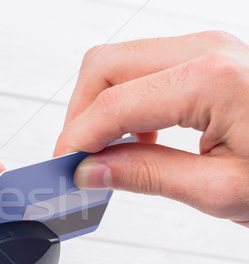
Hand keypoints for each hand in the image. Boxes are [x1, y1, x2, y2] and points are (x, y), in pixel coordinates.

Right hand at [54, 31, 248, 226]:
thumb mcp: (223, 191)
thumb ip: (147, 176)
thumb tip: (93, 170)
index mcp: (212, 79)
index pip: (112, 105)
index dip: (77, 139)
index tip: (63, 169)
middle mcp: (208, 50)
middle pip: (104, 66)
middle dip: (79, 114)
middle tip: (75, 158)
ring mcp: (209, 48)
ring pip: (119, 63)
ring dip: (99, 107)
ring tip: (102, 152)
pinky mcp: (211, 58)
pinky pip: (144, 68)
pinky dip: (124, 102)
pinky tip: (134, 138)